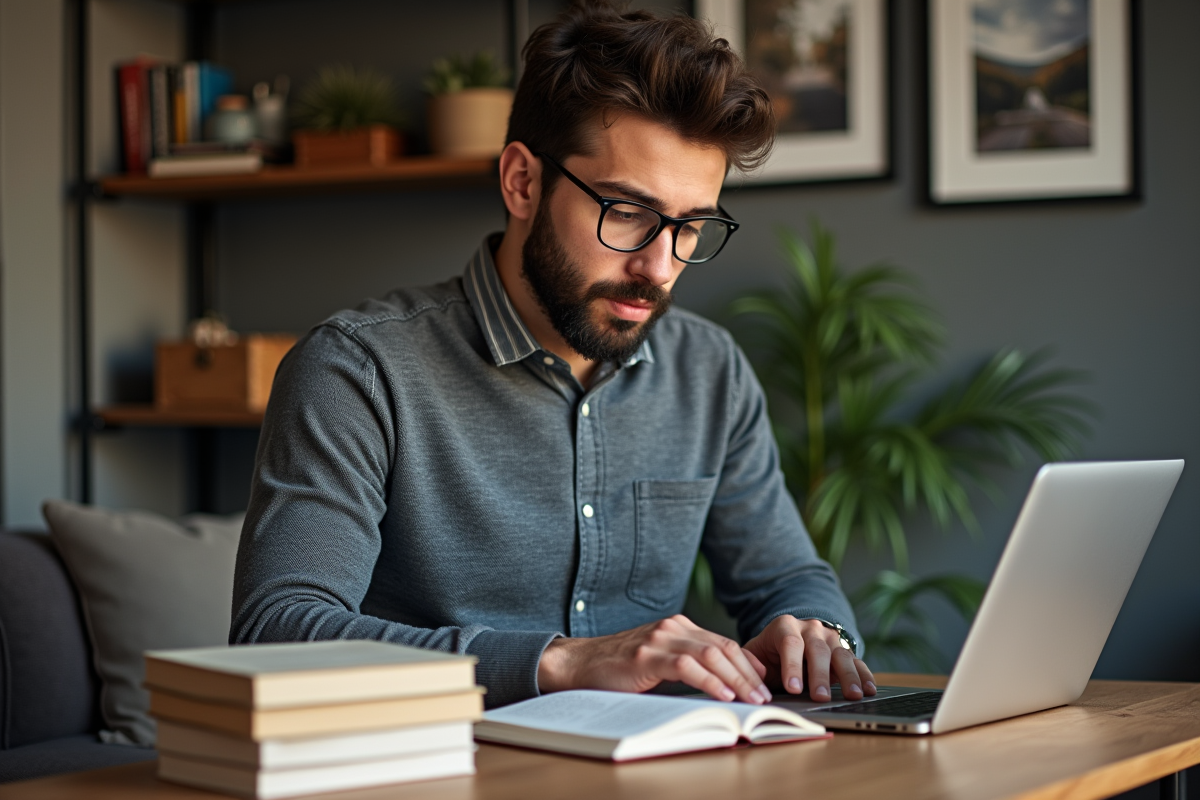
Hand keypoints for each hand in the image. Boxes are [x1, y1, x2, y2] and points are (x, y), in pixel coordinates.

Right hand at [537, 614, 772, 703]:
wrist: (580, 664)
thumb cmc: (619, 669)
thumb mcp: (659, 663)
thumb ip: (687, 667)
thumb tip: (724, 689)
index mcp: (678, 627)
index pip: (723, 643)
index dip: (747, 662)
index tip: (764, 681)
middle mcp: (672, 628)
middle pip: (723, 647)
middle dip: (748, 673)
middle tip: (766, 695)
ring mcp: (659, 639)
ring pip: (710, 655)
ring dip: (736, 679)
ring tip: (752, 698)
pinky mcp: (647, 656)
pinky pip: (688, 666)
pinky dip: (710, 681)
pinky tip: (724, 694)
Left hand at [743, 616, 875, 701]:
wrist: (786, 642)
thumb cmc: (767, 654)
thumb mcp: (753, 655)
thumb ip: (748, 664)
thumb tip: (749, 678)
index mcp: (784, 626)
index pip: (790, 644)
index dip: (792, 666)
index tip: (793, 689)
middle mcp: (810, 629)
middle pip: (817, 650)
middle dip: (819, 675)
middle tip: (820, 698)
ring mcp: (830, 638)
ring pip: (841, 654)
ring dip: (848, 676)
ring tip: (853, 696)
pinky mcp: (844, 650)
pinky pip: (856, 661)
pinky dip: (864, 675)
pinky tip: (869, 690)